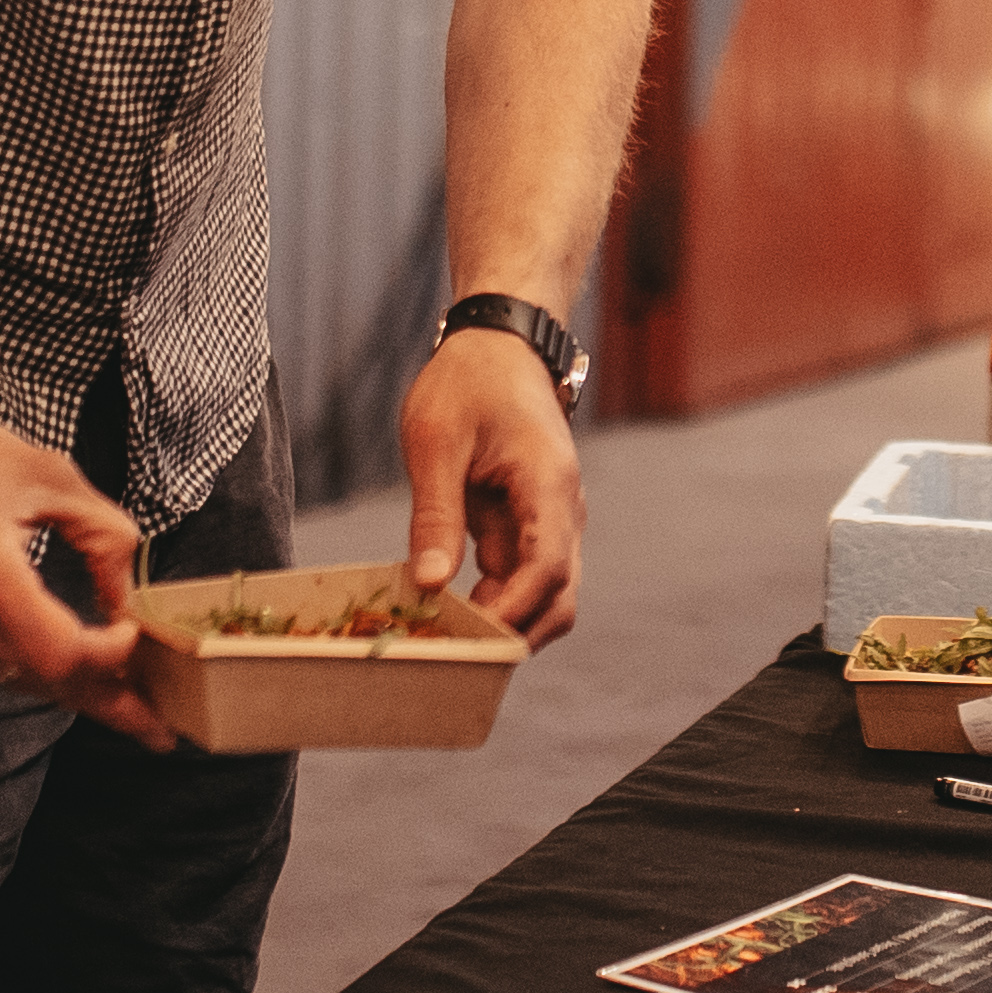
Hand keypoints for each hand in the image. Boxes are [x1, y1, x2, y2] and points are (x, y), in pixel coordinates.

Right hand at [0, 393, 171, 739]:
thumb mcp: (51, 476)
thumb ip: (104, 537)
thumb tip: (128, 598)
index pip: (60, 652)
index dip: (109, 657)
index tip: (136, 635)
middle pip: (45, 682)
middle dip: (107, 704)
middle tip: (158, 725)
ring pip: (18, 681)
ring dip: (72, 690)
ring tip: (124, 700)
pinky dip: (33, 670)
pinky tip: (67, 668)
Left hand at [403, 329, 584, 647]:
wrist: (499, 345)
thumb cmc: (467, 382)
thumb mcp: (436, 441)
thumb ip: (436, 514)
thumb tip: (429, 584)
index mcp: (548, 484)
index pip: (548, 567)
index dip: (512, 609)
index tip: (468, 634)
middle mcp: (563, 510)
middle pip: (560, 596)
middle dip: (515, 630)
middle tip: (452, 648)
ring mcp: (551, 520)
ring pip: (546, 594)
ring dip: (505, 618)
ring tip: (443, 630)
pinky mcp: (530, 524)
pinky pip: (522, 576)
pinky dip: (494, 599)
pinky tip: (447, 604)